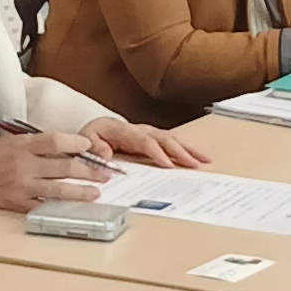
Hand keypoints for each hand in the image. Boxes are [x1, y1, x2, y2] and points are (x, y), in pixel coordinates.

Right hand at [0, 129, 116, 211]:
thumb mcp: (14, 142)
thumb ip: (39, 145)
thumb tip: (71, 148)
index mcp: (23, 146)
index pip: (56, 141)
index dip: (77, 143)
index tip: (89, 145)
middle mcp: (24, 166)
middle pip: (64, 167)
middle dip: (90, 170)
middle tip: (105, 172)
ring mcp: (23, 187)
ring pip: (59, 190)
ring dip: (81, 191)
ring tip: (96, 191)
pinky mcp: (19, 204)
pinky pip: (45, 206)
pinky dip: (61, 206)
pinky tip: (73, 207)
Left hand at [93, 117, 210, 168]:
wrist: (96, 126)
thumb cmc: (92, 136)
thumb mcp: (86, 141)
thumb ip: (95, 148)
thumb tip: (106, 154)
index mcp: (124, 131)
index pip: (144, 141)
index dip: (157, 152)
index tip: (167, 165)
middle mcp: (140, 130)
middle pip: (164, 138)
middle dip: (180, 151)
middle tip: (193, 164)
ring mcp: (149, 132)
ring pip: (172, 138)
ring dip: (189, 149)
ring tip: (205, 160)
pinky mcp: (154, 137)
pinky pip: (173, 142)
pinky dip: (187, 149)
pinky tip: (199, 157)